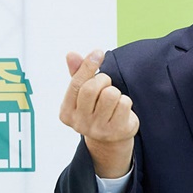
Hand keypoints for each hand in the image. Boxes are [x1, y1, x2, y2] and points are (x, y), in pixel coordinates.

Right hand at [59, 50, 138, 176]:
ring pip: (110, 94)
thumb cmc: (95, 109)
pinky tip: (121, 110)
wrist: (110, 140)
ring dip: (115, 92)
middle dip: (103, 80)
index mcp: (66, 113)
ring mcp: (99, 130)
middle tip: (105, 85)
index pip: (76, 84)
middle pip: (92, 88)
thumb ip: (77, 74)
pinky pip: (124, 103)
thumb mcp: (83, 93)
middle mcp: (80, 124)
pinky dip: (125, 102)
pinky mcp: (117, 132)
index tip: (98, 52)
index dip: (88, 66)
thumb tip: (71, 54)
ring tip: (113, 100)